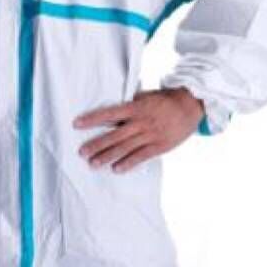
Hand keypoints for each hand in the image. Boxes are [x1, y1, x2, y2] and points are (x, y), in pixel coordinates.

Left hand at [74, 86, 203, 172]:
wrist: (190, 106)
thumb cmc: (165, 100)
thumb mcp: (146, 97)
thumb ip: (130, 105)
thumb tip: (112, 112)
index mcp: (136, 108)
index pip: (109, 113)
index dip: (92, 119)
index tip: (77, 124)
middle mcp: (141, 122)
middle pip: (115, 135)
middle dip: (96, 144)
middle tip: (81, 152)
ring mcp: (150, 135)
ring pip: (125, 148)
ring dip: (108, 156)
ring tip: (93, 164)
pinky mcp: (159, 146)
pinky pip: (141, 157)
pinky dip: (128, 163)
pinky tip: (116, 169)